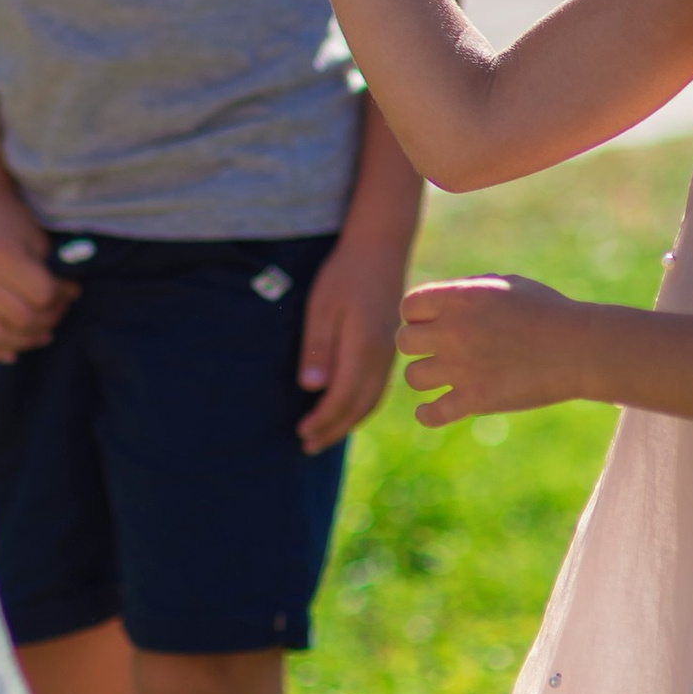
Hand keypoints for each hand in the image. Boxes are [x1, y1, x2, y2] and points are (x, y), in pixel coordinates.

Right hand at [0, 195, 72, 363]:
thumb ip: (49, 271)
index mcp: (2, 259)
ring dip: (25, 340)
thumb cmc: (11, 217)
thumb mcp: (36, 237)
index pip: (42, 295)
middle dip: (49, 318)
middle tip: (59, 308)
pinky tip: (11, 352)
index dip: (63, 295)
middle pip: (22, 320)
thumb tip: (65, 301)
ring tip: (42, 333)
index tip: (72, 289)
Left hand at [297, 231, 409, 451]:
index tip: (300, 434)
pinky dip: (362, 407)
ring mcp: (391, 354)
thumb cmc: (344, 273)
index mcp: (363, 350)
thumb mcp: (322, 306)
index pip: (341, 400)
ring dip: (348, 422)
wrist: (381, 247)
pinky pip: (378, 388)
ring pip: (371, 401)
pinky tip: (348, 408)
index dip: (321, 422)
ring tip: (325, 435)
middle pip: (358, 408)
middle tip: (307, 446)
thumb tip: (312, 388)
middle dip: (333, 430)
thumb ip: (318, 347)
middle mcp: (382, 358)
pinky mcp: (392, 347)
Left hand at [397, 272, 580, 424]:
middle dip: (419, 345)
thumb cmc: (546, 311)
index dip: (418, 315)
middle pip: (404, 341)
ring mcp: (462, 367)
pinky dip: (427, 414)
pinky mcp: (475, 400)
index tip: (435, 323)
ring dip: (426, 377)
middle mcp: (454, 331)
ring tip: (444, 376)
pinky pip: (430, 413)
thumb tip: (437, 305)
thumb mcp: (505, 285)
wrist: (578, 348)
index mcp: (460, 298)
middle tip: (440, 350)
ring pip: (413, 377)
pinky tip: (433, 409)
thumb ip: (466, 291)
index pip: (409, 307)